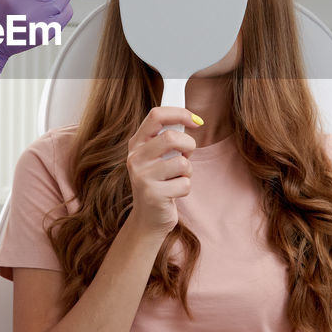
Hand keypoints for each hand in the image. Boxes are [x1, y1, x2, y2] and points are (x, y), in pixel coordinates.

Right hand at [125, 108, 200, 237]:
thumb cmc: (159, 182)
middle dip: (189, 145)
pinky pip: (184, 183)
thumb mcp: (156, 157)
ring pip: (181, 162)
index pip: (156, 115)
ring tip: (177, 178)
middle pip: (171, 137)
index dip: (179, 113)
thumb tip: (192, 118)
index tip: (196, 120)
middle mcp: (135, 158)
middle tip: (187, 155)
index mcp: (136, 144)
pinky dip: (185, 188)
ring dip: (188, 171)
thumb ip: (167, 137)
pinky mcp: (153, 194)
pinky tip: (173, 193)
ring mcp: (142, 177)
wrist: (148, 218)